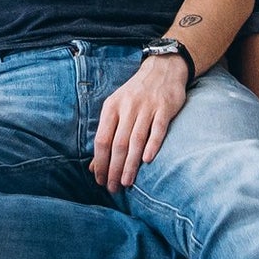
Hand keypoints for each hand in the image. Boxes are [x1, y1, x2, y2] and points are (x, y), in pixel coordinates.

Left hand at [91, 56, 188, 191]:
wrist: (162, 70)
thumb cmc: (136, 94)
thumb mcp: (117, 107)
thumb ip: (107, 134)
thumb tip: (93, 165)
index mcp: (111, 107)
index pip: (102, 139)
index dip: (99, 161)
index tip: (100, 180)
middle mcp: (126, 107)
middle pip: (118, 142)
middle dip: (113, 168)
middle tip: (113, 188)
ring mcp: (146, 107)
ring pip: (135, 139)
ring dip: (130, 163)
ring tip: (126, 182)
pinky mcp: (164, 108)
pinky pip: (157, 129)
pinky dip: (152, 144)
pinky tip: (148, 160)